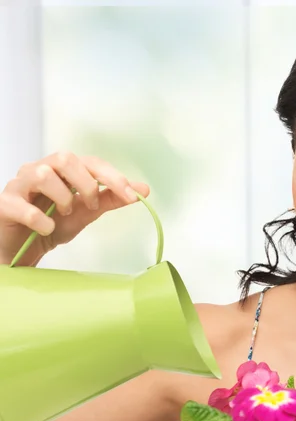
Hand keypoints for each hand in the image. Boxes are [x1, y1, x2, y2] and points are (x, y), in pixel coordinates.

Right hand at [0, 151, 148, 265]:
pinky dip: (40, 218)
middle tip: (91, 206)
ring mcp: (19, 185)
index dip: (113, 177)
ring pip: (42, 174)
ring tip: (65, 215)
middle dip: (86, 183)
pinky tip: (47, 228)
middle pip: (65, 158)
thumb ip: (111, 199)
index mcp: (63, 171)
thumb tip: (143, 190)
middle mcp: (40, 170)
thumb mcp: (87, 213)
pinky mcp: (4, 204)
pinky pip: (21, 204)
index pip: (91, 162)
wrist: (20, 249)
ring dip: (62, 197)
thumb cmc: (51, 224)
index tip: (132, 196)